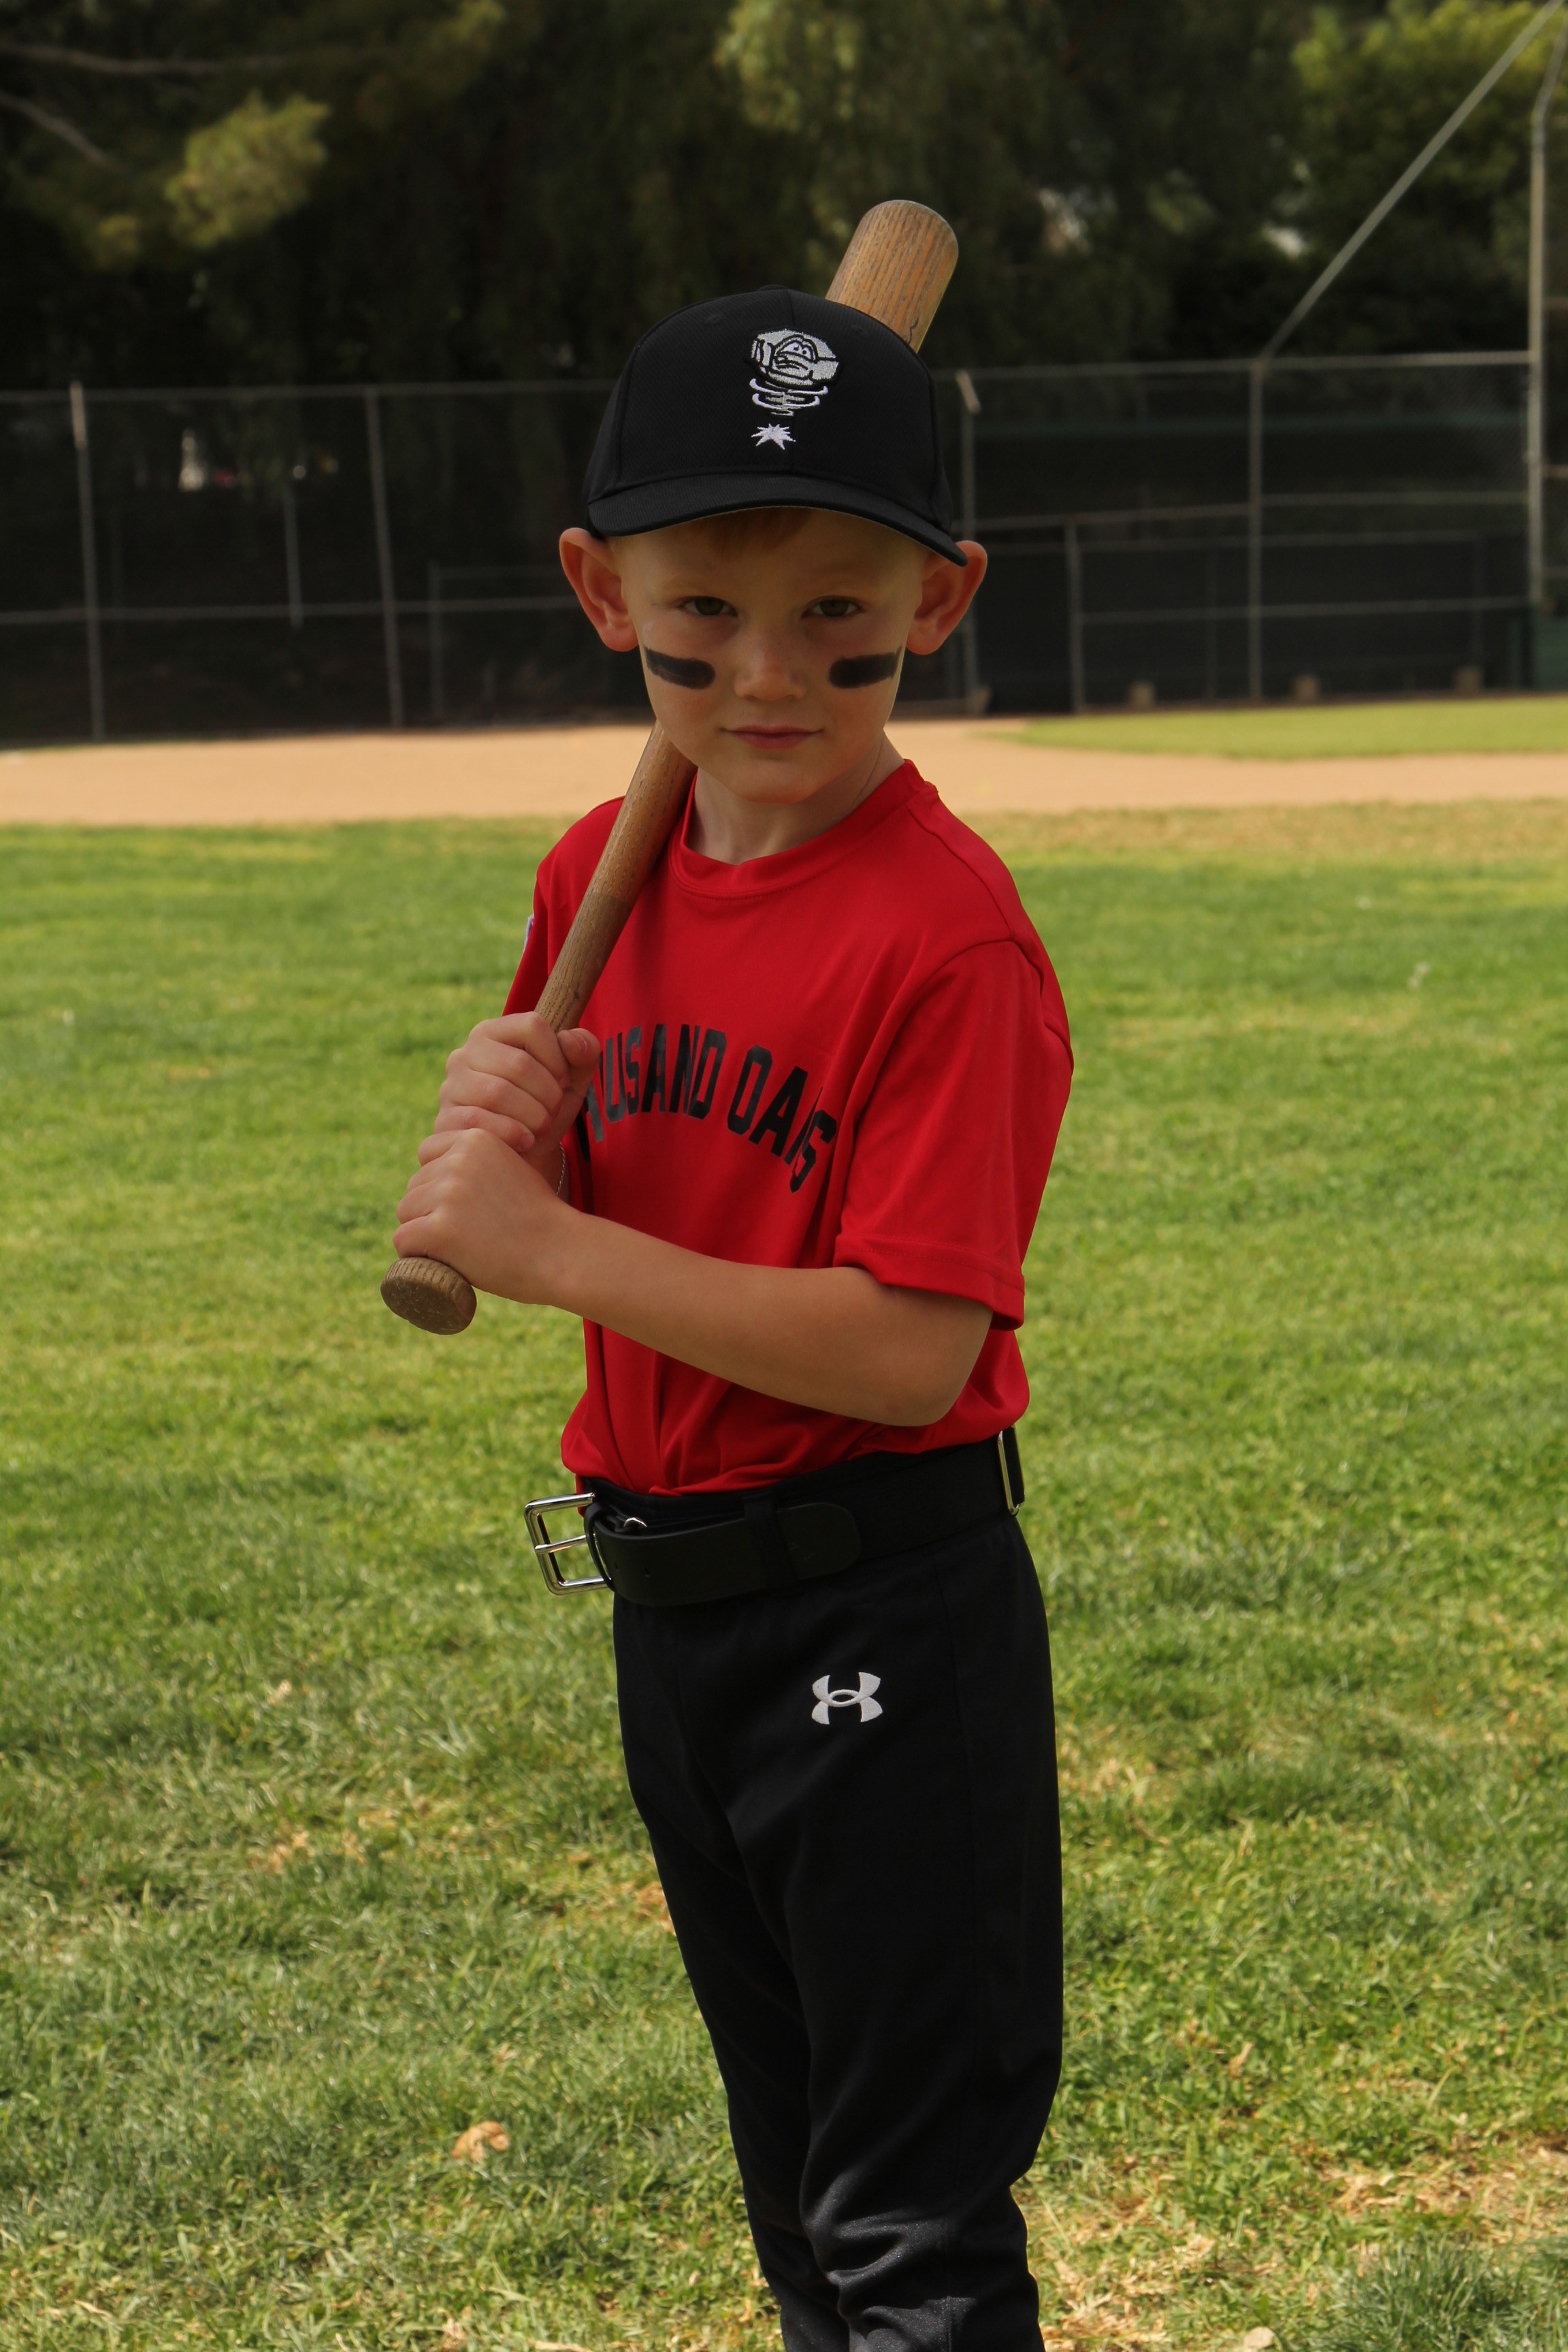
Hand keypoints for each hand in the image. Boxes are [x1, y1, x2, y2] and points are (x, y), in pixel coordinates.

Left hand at [393, 1128, 574, 1304]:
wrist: (561, 1253)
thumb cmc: (540, 1219)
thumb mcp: (511, 1168)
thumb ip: (477, 1163)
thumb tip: (437, 1173)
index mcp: (475, 1139)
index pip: (427, 1154)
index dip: (438, 1182)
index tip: (461, 1205)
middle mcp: (457, 1160)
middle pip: (415, 1186)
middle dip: (430, 1210)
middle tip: (468, 1232)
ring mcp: (447, 1194)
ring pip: (406, 1212)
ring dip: (423, 1232)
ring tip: (460, 1247)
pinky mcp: (439, 1229)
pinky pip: (403, 1240)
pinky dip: (415, 1256)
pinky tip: (441, 1261)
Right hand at [435, 1012, 599, 1178]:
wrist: (520, 1157)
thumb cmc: (543, 1109)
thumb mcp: (572, 1081)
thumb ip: (583, 1051)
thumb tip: (569, 1041)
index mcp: (493, 1033)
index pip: (532, 1026)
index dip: (558, 1057)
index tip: (563, 1081)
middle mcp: (464, 1054)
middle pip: (519, 1063)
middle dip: (549, 1094)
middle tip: (554, 1111)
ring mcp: (450, 1087)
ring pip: (498, 1092)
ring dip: (533, 1116)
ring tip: (542, 1127)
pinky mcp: (445, 1120)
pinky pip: (480, 1122)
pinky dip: (512, 1134)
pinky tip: (525, 1141)